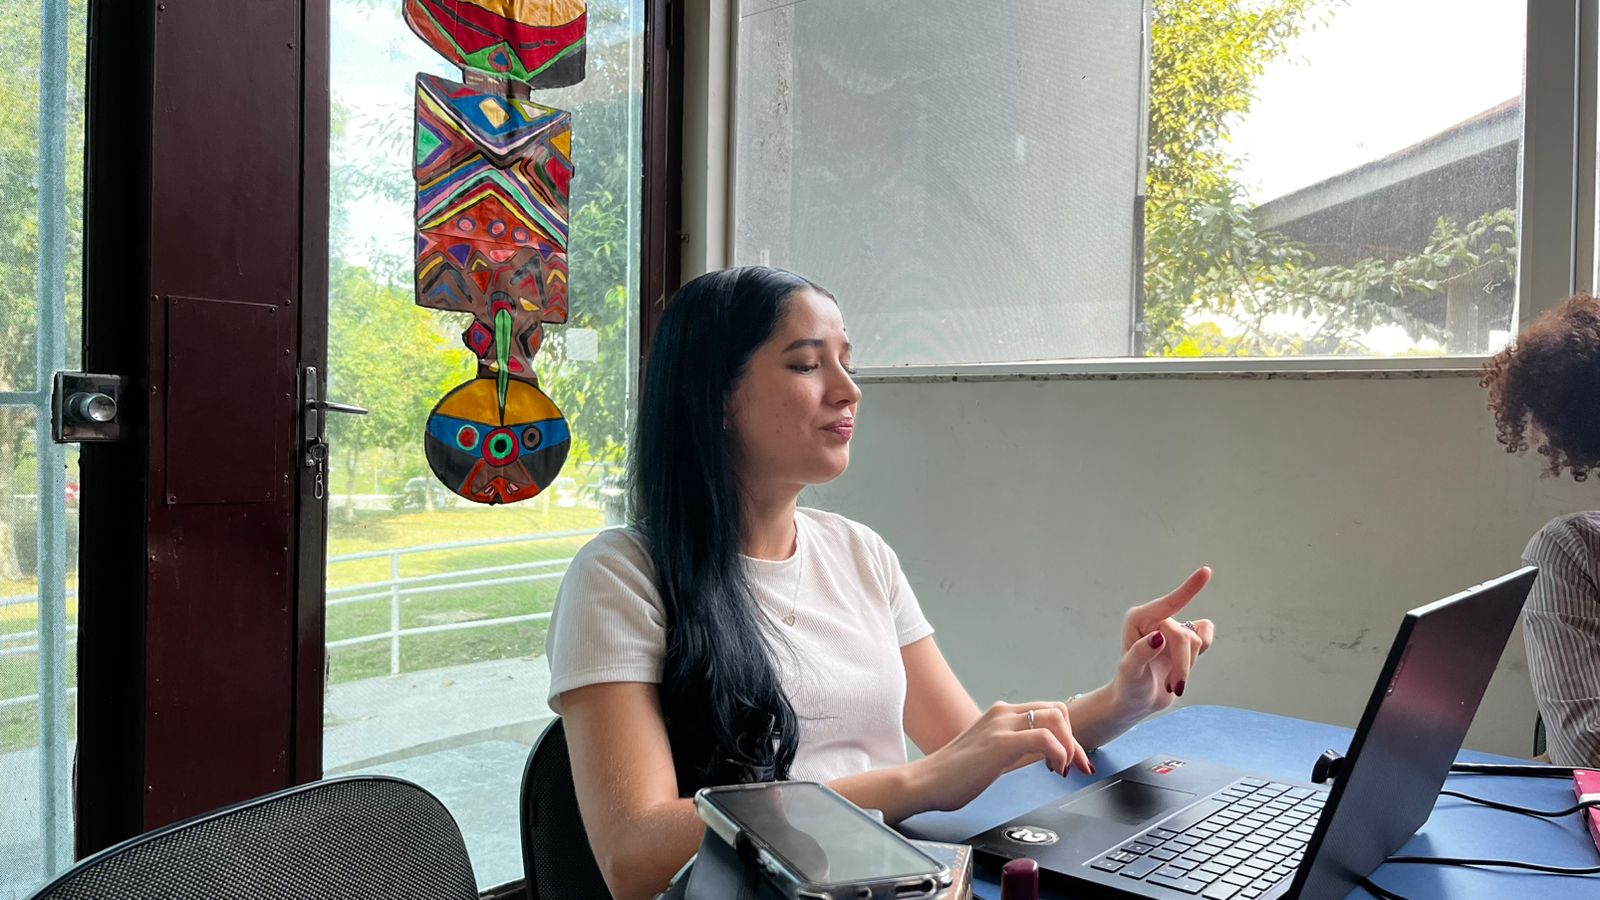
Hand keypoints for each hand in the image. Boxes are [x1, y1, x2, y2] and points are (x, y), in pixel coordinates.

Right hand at [909, 702, 1093, 812]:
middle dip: (1075, 740)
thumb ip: (1012, 749)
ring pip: (1056, 718)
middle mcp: (1002, 713)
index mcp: (1000, 714)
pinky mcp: (1000, 743)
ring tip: (1063, 769)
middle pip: (1058, 711)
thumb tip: (1039, 756)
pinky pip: (1045, 738)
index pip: (1048, 712)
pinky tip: (1054, 770)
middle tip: (1077, 767)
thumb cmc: (953, 775)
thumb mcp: (990, 754)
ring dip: (1070, 746)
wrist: (925, 782)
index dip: (1067, 735)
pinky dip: (1059, 753)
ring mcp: (1001, 725)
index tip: (1072, 761)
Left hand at [1111, 567, 1215, 717]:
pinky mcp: (1185, 640)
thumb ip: (1141, 653)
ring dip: (1187, 668)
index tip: (1207, 571)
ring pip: (1197, 641)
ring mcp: (1172, 628)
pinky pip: (1205, 639)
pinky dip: (1199, 657)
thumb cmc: (1129, 686)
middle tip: (1175, 686)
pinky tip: (1182, 670)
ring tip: (1172, 682)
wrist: (1136, 702)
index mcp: (1139, 619)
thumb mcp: (1130, 673)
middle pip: (1184, 636)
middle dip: (1182, 664)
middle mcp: (1156, 619)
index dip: (1189, 589)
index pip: (1168, 603)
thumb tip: (1158, 636)